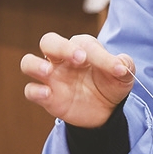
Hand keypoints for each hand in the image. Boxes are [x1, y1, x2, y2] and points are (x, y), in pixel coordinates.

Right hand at [21, 33, 135, 127]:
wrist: (106, 112)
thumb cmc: (111, 85)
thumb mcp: (123, 75)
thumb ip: (124, 65)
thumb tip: (121, 66)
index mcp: (81, 48)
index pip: (82, 43)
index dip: (98, 54)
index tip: (116, 68)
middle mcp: (62, 59)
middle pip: (48, 41)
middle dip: (61, 47)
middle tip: (79, 59)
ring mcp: (51, 77)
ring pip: (28, 62)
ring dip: (35, 64)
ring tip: (48, 71)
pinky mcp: (46, 97)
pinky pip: (30, 90)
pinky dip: (35, 91)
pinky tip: (47, 94)